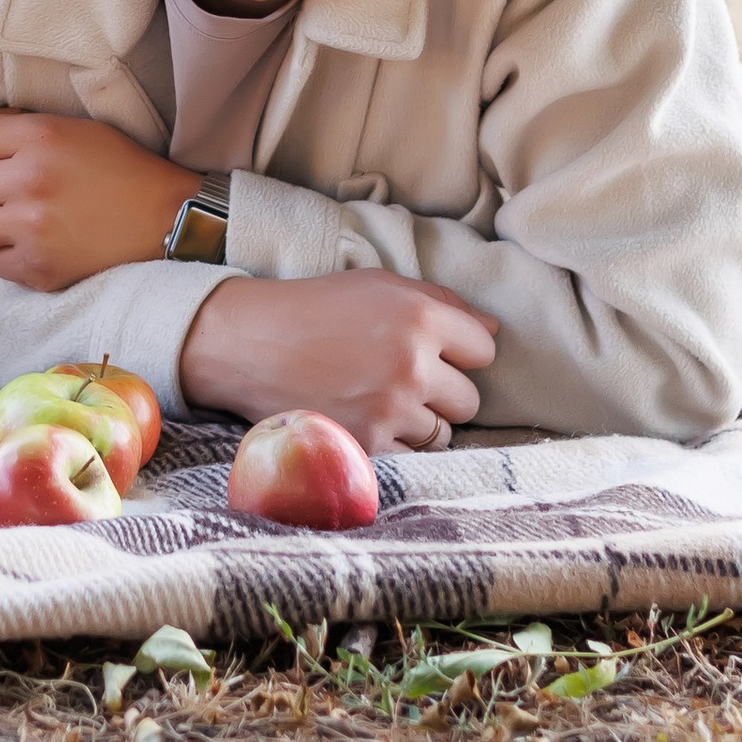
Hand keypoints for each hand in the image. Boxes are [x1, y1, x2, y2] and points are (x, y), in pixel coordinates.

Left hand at [0, 106, 201, 290]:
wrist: (166, 219)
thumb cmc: (118, 167)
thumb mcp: (70, 128)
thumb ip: (10, 122)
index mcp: (39, 138)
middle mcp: (31, 181)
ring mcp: (34, 229)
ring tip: (13, 219)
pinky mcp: (41, 268)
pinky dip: (7, 255)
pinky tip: (34, 243)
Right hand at [179, 272, 495, 455]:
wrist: (248, 343)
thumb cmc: (315, 308)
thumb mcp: (378, 285)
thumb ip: (441, 302)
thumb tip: (493, 330)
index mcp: (419, 317)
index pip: (484, 350)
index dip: (461, 352)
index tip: (435, 352)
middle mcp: (412, 364)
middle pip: (470, 399)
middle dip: (443, 392)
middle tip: (403, 380)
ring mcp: (391, 410)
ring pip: (444, 433)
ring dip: (421, 422)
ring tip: (382, 402)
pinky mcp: (368, 446)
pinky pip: (412, 457)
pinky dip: (395, 444)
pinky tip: (367, 421)